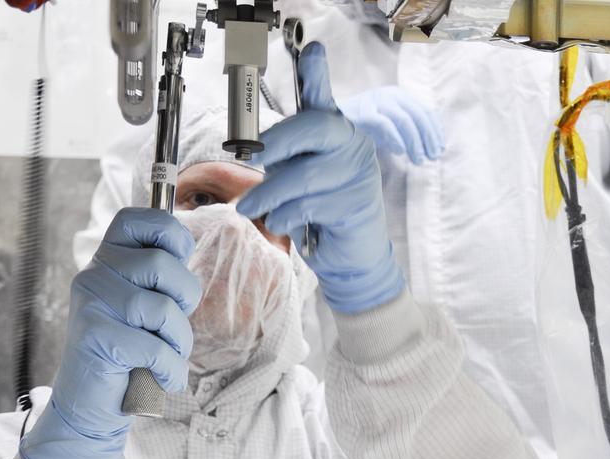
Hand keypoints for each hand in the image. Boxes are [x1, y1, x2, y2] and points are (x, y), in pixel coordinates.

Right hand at [19, 208, 200, 458]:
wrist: (90, 406)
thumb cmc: (128, 354)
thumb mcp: (143, 306)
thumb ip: (159, 275)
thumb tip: (187, 238)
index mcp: (108, 257)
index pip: (141, 218)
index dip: (173, 235)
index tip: (179, 265)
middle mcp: (94, 273)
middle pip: (163, 265)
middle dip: (185, 300)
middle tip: (173, 330)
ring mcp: (91, 304)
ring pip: (162, 308)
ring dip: (179, 342)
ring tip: (167, 360)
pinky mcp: (95, 338)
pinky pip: (154, 348)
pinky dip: (168, 370)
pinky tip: (162, 380)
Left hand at [235, 42, 404, 314]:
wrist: (351, 257)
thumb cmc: (319, 212)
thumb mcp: (296, 177)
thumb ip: (283, 158)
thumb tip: (255, 151)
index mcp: (334, 131)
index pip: (323, 96)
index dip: (316, 73)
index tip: (312, 49)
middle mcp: (352, 144)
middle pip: (311, 129)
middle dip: (275, 146)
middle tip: (250, 162)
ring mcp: (359, 173)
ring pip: (302, 176)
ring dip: (268, 196)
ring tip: (252, 208)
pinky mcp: (357, 204)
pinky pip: (308, 205)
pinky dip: (286, 217)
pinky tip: (288, 223)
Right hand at [340, 86, 444, 164]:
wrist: (327, 124)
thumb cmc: (363, 130)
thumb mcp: (390, 129)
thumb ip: (410, 134)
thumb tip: (435, 150)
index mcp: (400, 97)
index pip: (426, 112)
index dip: (436, 131)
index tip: (440, 149)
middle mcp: (389, 95)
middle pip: (419, 115)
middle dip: (428, 138)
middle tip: (432, 158)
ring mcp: (375, 101)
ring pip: (405, 119)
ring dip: (415, 142)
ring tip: (419, 160)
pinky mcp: (362, 112)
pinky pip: (384, 123)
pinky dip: (395, 138)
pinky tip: (400, 153)